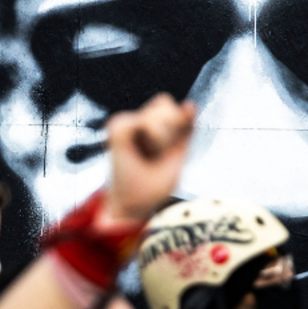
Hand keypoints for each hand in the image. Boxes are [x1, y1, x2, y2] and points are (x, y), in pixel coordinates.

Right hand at [101, 94, 195, 224]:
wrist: (131, 205)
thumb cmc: (151, 186)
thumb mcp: (178, 155)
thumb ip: (186, 130)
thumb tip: (190, 104)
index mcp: (152, 127)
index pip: (173, 107)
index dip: (179, 123)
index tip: (168, 149)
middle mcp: (136, 122)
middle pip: (166, 102)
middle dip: (172, 128)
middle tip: (158, 152)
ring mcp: (126, 123)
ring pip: (159, 111)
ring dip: (163, 135)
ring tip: (151, 153)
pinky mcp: (117, 127)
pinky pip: (147, 121)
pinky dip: (153, 137)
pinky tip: (144, 151)